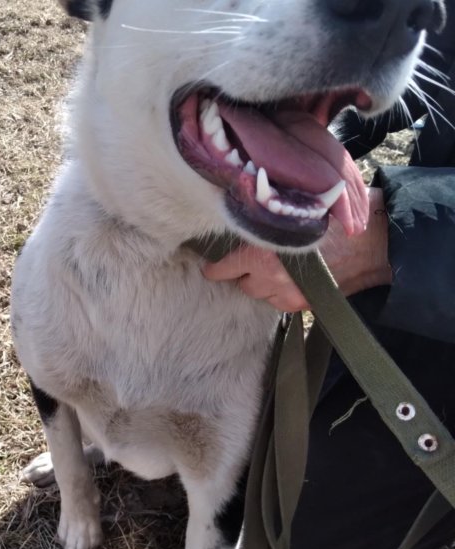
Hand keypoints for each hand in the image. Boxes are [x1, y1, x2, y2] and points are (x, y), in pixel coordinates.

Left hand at [202, 188, 391, 311]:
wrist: (371, 242)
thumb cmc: (332, 216)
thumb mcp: (291, 211)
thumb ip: (264, 221)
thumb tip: (239, 219)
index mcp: (261, 250)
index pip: (222, 268)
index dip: (214, 267)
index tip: (208, 265)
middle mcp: (269, 276)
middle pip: (239, 283)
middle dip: (241, 272)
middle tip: (248, 260)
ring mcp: (285, 294)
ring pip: (258, 294)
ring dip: (260, 283)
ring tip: (272, 268)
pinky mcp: (301, 304)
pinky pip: (278, 303)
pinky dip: (279, 293)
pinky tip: (289, 278)